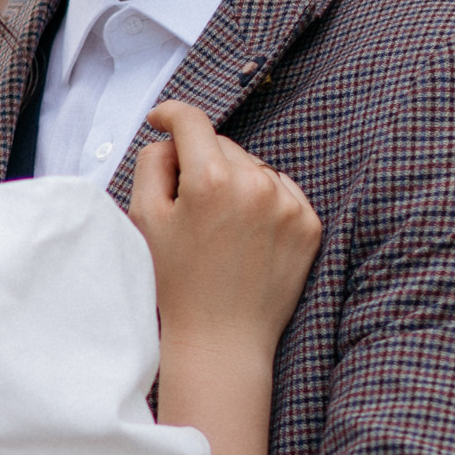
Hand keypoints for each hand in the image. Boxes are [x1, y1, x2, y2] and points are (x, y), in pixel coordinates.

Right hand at [132, 100, 321, 357]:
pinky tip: (245, 235)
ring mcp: (289, 205)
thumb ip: (152, 163)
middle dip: (200, 162)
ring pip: (252, 167)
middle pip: (222, 145)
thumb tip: (171, 138)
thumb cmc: (175, 283)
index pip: (192, 121)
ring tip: (218, 227)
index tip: (160, 119)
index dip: (170, 114)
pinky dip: (263, 201)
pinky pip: (281, 191)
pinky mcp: (310, 225)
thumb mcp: (144, 219)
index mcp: (210, 180)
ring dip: (234, 181)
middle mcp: (256, 184)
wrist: (221, 341)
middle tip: (185, 204)